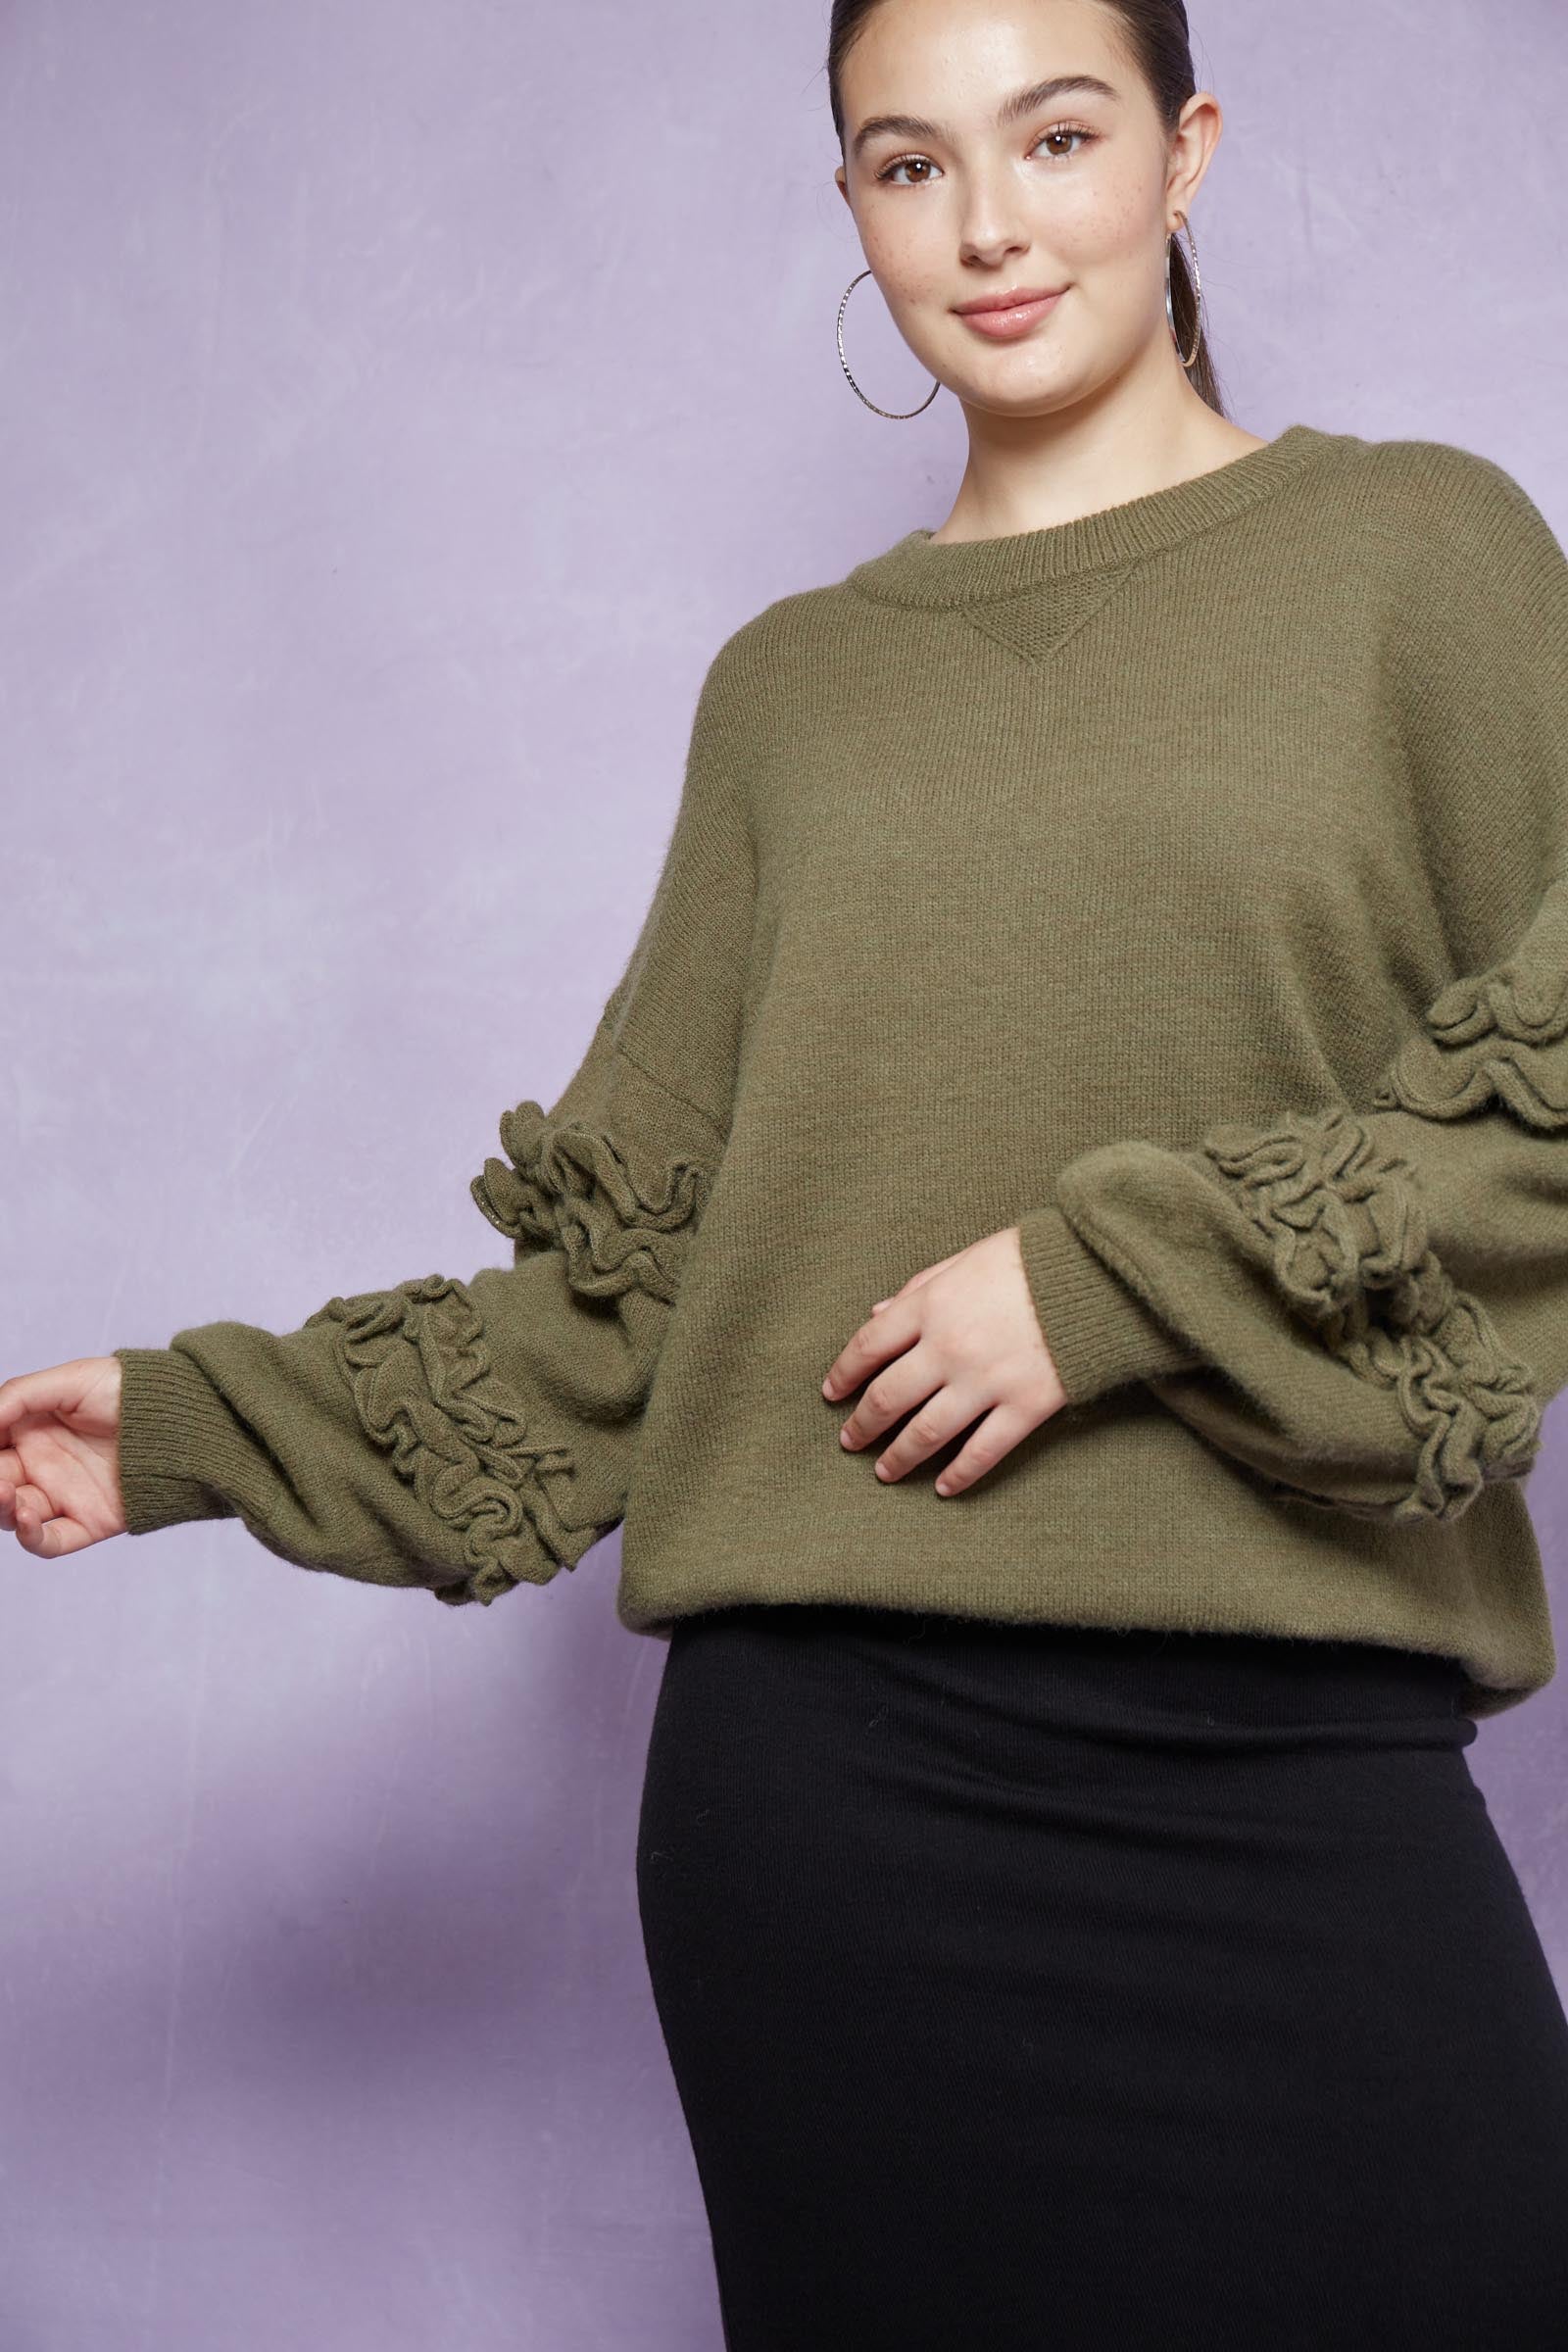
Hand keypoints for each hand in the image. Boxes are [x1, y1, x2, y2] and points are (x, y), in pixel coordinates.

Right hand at [0, 1356, 127, 1556]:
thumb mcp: (70, 1380)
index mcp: (32, 1432)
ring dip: (2, 1508)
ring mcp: (65, 1496)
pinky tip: (26, 1517)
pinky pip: (51, 1543)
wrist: (184, 1414)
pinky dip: (31, 1538)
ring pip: (14, 1516)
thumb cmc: (130, 1389)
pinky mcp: (89, 1521)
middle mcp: (43, 1466)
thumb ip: (18, 1396)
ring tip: (5, 1491)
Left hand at [821, 1226, 1066, 1496]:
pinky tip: (943, 1487)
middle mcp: (949, 1348)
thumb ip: (918, 1287)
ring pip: (926, 1433)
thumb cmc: (1031, 1260)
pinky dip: (959, 1474)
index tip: (832, 1393)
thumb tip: (876, 1312)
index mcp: (931, 1305)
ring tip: (884, 1471)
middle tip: (849, 1442)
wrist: (1100, 1275)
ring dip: (899, 1457)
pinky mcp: (1025, 1407)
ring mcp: (986, 1382)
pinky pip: (982, 1451)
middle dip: (862, 1425)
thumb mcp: (966, 1258)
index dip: (844, 1373)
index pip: (868, 1346)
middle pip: (888, 1397)